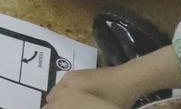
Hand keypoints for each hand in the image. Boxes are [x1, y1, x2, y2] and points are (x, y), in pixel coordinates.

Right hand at [44, 67, 160, 107]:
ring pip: (60, 91)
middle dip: (56, 106)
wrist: (129, 79)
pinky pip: (67, 87)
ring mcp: (74, 75)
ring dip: (62, 101)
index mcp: (69, 86)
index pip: (51, 103)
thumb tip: (71, 108)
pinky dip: (68, 95)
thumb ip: (78, 107)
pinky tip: (79, 103)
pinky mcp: (81, 74)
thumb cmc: (116, 96)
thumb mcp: (98, 107)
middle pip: (52, 97)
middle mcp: (67, 79)